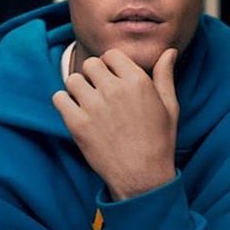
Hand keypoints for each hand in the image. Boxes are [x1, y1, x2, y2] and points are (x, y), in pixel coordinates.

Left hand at [52, 48, 179, 200]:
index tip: (112, 79)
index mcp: (138, 81)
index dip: (110, 65)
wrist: (143, 177)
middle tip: (99, 92)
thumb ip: (165, 76)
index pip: (111, 55)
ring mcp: (94, 106)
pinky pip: (59, 99)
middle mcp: (114, 89)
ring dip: (78, 89)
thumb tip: (168, 52)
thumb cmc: (158, 142)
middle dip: (93, 75)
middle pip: (90, 64)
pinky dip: (64, 104)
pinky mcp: (77, 124)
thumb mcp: (169, 106)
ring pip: (73, 79)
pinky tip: (75, 113)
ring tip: (87, 103)